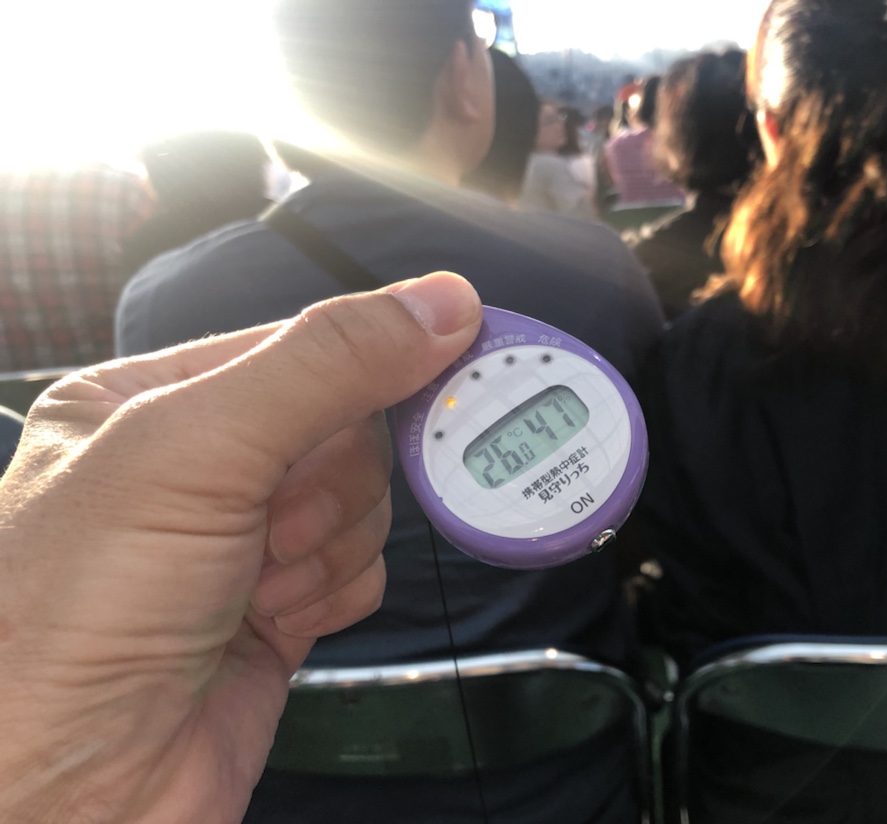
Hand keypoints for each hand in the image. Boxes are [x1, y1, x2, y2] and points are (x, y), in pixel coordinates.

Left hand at [0, 273, 481, 823]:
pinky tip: (275, 621)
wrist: (67, 793)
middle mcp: (198, 464)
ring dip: (328, 546)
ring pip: (363, 501)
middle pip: (344, 428)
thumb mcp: (195, 448)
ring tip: (257, 586)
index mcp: (151, 399)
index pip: (302, 347)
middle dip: (327, 483)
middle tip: (274, 523)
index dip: (370, 359)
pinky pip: (362, 568)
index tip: (450, 358)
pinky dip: (335, 592)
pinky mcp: (281, 607)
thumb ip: (324, 366)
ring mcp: (243, 539)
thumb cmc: (78, 613)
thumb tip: (442, 302)